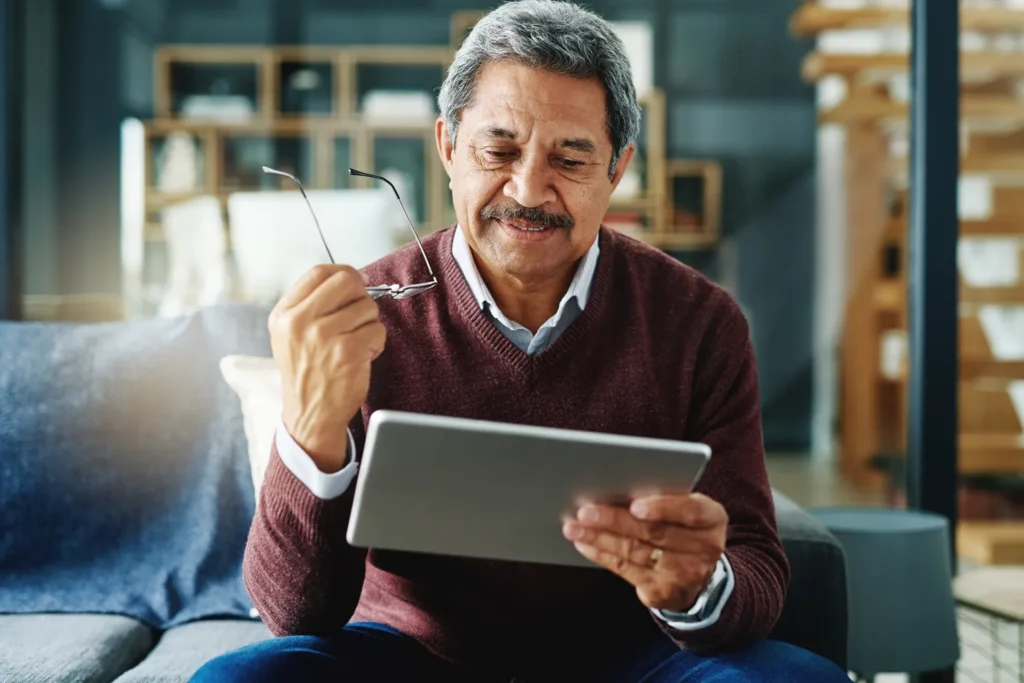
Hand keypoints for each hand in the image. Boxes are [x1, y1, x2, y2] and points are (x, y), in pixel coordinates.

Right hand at [269, 264, 385, 473]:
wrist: (309, 414)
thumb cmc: (306, 372)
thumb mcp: (290, 334)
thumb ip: (310, 304)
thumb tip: (349, 278)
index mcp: (284, 314)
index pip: (318, 272)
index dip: (344, 272)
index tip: (356, 281)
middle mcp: (300, 322)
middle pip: (346, 281)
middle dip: (361, 294)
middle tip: (361, 312)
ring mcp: (323, 335)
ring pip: (367, 306)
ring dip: (369, 324)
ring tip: (356, 342)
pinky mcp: (347, 351)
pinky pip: (377, 330)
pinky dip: (376, 342)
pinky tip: (362, 356)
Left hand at [562, 493, 727, 612]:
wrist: (697, 574)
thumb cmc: (682, 527)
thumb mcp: (685, 509)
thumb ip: (662, 496)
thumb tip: (613, 484)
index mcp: (712, 518)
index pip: (690, 510)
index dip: (662, 508)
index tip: (634, 505)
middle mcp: (705, 548)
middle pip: (654, 533)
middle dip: (615, 520)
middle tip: (585, 511)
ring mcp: (685, 574)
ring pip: (635, 552)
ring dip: (599, 538)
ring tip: (574, 526)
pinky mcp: (663, 593)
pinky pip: (627, 571)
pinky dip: (602, 555)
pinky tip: (584, 544)